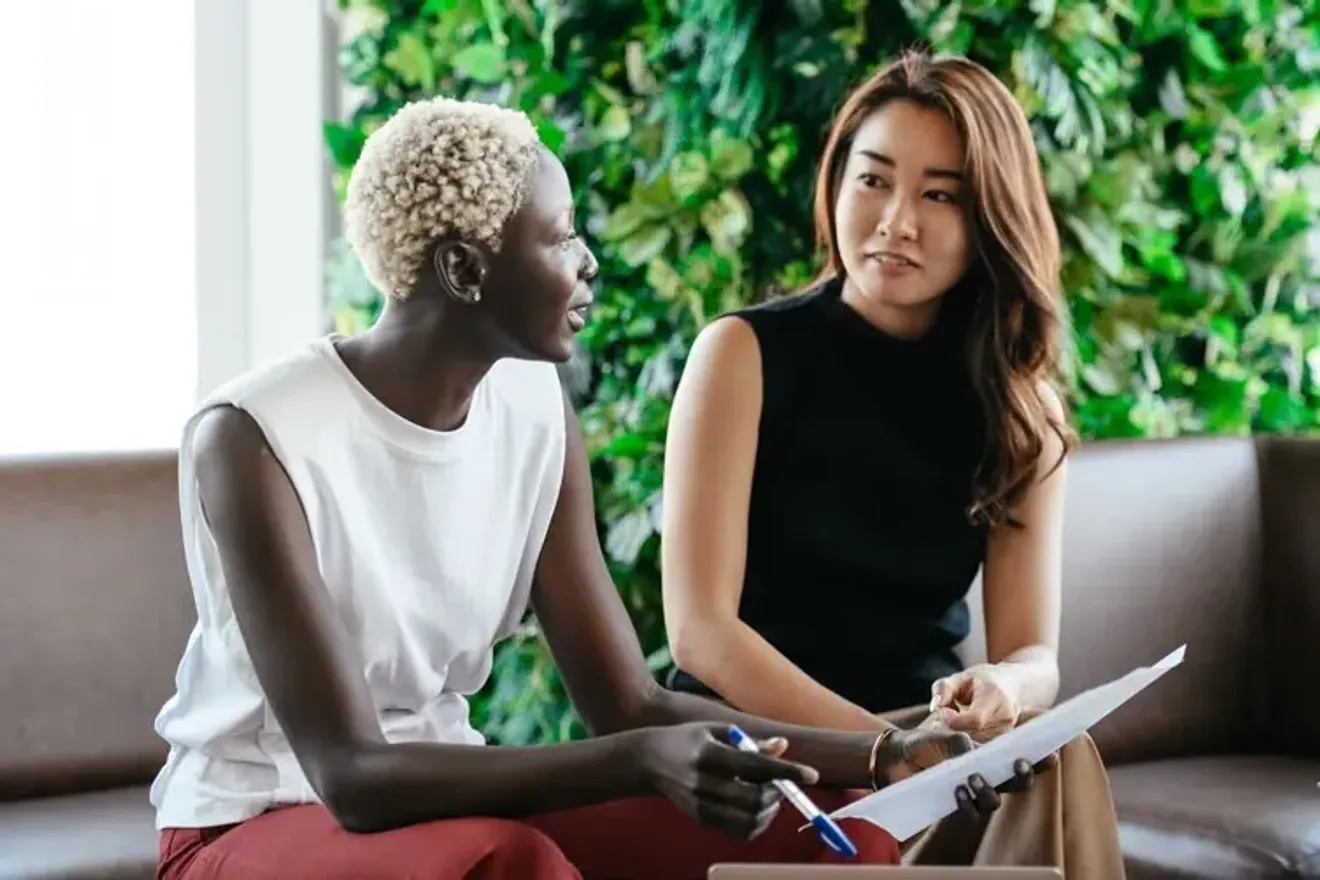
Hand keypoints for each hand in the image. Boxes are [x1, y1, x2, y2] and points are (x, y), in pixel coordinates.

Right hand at [636, 723, 817, 839]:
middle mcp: (703, 781)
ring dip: (769, 810)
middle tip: (783, 784)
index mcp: (709, 753)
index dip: (786, 771)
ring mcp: (700, 804)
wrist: (648, 760)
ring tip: (769, 795)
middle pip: (754, 798)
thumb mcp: (716, 730)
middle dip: (778, 793)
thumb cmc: (688, 739)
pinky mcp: (700, 819)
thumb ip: (750, 740)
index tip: (812, 774)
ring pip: (749, 819)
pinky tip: (756, 808)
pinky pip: (737, 830)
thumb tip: (783, 746)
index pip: (755, 765)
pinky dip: (756, 823)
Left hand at [877, 723, 1053, 818]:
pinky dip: (966, 802)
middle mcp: (986, 778)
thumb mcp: (945, 732)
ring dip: (989, 791)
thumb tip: (972, 754)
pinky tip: (957, 790)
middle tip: (1019, 764)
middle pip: (1016, 786)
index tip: (1052, 754)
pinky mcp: (953, 807)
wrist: (896, 754)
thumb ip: (962, 740)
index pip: (1021, 762)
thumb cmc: (926, 740)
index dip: (1040, 761)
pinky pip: (968, 813)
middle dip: (1023, 778)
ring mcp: (971, 794)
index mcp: (990, 758)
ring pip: (993, 802)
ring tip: (973, 777)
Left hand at [928, 662, 1022, 741]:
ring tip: (960, 715)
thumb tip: (935, 707)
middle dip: (953, 726)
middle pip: (971, 733)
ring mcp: (1006, 732)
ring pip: (972, 741)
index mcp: (996, 696)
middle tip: (948, 711)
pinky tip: (967, 724)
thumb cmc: (985, 680)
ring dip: (959, 732)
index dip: (953, 719)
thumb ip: (944, 688)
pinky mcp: (1002, 742)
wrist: (1015, 687)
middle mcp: (1005, 717)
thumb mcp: (962, 676)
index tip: (943, 710)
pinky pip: (977, 745)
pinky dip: (967, 736)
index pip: (975, 719)